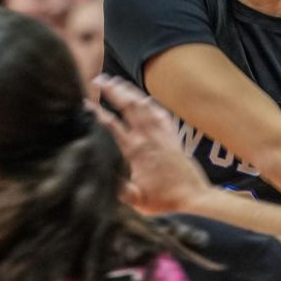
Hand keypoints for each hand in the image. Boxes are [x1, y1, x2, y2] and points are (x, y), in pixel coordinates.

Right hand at [92, 76, 209, 214]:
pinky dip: (152, 104)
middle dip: (113, 91)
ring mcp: (162, 135)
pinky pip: (161, 114)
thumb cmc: (164, 199)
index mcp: (135, 151)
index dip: (98, 113)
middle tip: (99, 80)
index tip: (86, 103)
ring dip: (130, 92)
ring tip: (116, 82)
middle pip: (128, 106)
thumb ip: (118, 189)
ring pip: (144, 106)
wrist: (194, 196)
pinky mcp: (173, 137)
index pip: (112, 126)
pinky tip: (145, 99)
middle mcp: (149, 138)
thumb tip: (99, 175)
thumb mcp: (136, 200)